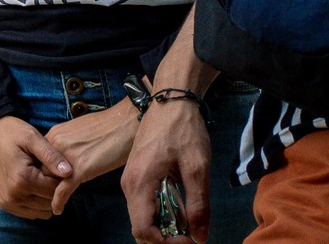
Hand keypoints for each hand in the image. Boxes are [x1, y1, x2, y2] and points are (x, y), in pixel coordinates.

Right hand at [0, 116, 73, 218]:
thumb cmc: (12, 133)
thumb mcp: (33, 138)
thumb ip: (52, 156)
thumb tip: (69, 173)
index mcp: (22, 179)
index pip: (55, 191)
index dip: (61, 179)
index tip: (56, 165)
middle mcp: (13, 195)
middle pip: (49, 203)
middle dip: (53, 189)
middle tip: (48, 171)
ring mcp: (7, 202)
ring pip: (42, 212)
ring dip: (44, 197)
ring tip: (40, 178)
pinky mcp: (4, 205)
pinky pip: (30, 213)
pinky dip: (35, 202)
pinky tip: (32, 186)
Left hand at [45, 103, 136, 214]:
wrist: (126, 122)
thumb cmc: (107, 126)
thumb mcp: (77, 132)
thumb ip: (65, 145)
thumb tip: (62, 159)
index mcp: (55, 135)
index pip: (38, 159)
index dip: (39, 172)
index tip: (42, 182)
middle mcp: (56, 144)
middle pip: (41, 170)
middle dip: (42, 184)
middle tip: (44, 196)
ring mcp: (67, 156)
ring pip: (49, 181)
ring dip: (49, 194)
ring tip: (49, 204)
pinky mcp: (81, 169)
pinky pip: (63, 190)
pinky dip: (58, 202)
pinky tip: (58, 210)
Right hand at [121, 95, 210, 242]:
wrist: (171, 99)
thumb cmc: (183, 129)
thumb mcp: (197, 168)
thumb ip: (198, 205)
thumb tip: (200, 238)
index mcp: (140, 184)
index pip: (143, 230)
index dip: (166, 243)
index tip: (189, 240)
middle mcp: (129, 185)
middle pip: (140, 227)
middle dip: (164, 238)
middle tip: (190, 235)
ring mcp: (130, 179)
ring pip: (141, 216)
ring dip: (163, 226)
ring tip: (187, 220)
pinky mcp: (136, 174)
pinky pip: (143, 203)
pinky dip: (159, 212)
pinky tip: (178, 204)